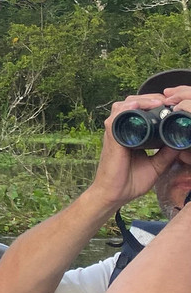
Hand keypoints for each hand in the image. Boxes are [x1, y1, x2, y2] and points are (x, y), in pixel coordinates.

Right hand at [91, 93, 180, 208]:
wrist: (115, 194)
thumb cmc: (130, 181)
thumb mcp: (156, 165)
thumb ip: (166, 154)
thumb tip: (180, 142)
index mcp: (131, 135)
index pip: (140, 111)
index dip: (153, 104)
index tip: (169, 105)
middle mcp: (121, 130)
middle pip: (132, 103)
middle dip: (149, 98)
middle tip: (166, 101)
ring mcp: (115, 133)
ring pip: (124, 105)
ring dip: (139, 100)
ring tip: (156, 102)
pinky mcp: (110, 137)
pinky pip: (115, 117)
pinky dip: (126, 109)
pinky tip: (137, 105)